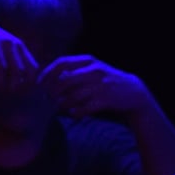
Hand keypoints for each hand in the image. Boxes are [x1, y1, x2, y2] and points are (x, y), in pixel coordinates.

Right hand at [0, 11, 39, 92]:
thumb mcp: (4, 49)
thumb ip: (15, 62)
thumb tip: (25, 84)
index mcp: (18, 46)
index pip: (32, 68)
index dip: (28, 83)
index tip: (21, 93)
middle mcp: (9, 43)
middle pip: (17, 70)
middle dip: (13, 85)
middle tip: (6, 95)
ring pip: (1, 67)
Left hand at [38, 55, 152, 117]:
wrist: (134, 93)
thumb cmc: (107, 82)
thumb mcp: (93, 70)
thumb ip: (74, 71)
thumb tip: (49, 78)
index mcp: (89, 61)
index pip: (61, 63)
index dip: (47, 74)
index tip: (40, 84)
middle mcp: (94, 70)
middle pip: (64, 80)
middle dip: (53, 92)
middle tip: (48, 99)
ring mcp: (101, 85)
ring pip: (73, 96)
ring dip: (63, 104)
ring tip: (60, 107)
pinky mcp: (106, 100)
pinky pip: (84, 107)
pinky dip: (76, 112)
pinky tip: (74, 113)